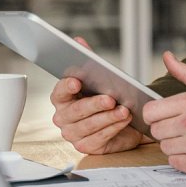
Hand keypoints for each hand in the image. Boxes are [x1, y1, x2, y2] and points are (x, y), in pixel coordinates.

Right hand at [50, 37, 143, 153]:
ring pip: (88, 126)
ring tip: (124, 109)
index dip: (66, 87)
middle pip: (75, 111)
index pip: (58, 93)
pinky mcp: (88, 146)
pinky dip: (114, 128)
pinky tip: (125, 119)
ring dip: (108, 117)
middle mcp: (64, 117)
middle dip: (93, 104)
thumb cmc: (110, 97)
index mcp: (64, 99)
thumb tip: (78, 40)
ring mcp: (74, 134)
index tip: (77, 81)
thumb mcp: (102, 77)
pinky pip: (99, 138)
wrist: (127, 120)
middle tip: (110, 98)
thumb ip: (89, 59)